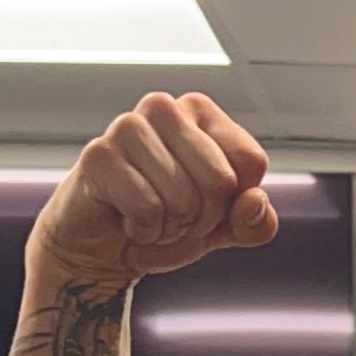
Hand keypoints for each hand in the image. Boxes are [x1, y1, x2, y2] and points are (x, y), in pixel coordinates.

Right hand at [28, 90, 277, 285]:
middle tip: (175, 215)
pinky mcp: (99, 155)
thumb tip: (255, 201)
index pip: (250, 161)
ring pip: (184, 197)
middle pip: (221, 181)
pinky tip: (128, 221)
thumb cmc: (167, 222)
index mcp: (201, 112)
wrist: (106, 247)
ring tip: (151, 217)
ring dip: (173, 226)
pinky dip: (145, 231)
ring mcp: (128, 127)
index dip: (236, 200)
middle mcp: (164, 108)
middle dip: (204, 217)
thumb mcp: (225, 229)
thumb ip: (256, 222)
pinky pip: (148, 209)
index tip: (206, 202)